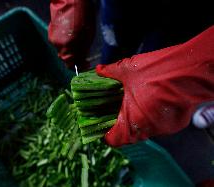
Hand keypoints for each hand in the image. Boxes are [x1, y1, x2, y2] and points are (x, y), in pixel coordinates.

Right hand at [48, 0, 95, 69]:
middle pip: (65, 57)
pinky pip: (58, 41)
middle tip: (83, 52)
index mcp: (67, 47)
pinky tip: (70, 34)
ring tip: (77, 40)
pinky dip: (64, 40)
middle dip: (74, 56)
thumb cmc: (83, 18)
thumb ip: (82, 52)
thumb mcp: (87, 38)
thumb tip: (81, 62)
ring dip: (69, 48)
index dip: (78, 65)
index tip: (85, 63)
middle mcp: (57, 45)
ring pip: (61, 48)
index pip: (70, 64)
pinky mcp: (50, 31)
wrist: (72, 2)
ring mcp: (53, 37)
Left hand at [96, 26, 213, 146]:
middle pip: (127, 134)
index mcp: (133, 122)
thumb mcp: (127, 69)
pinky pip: (156, 123)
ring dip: (134, 118)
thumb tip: (99, 70)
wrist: (193, 69)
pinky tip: (147, 100)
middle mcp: (149, 130)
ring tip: (129, 101)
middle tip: (113, 108)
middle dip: (119, 122)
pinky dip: (148, 115)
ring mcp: (164, 128)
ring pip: (142, 129)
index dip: (104, 132)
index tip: (101, 122)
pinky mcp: (176, 123)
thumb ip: (109, 72)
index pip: (113, 140)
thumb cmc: (158, 71)